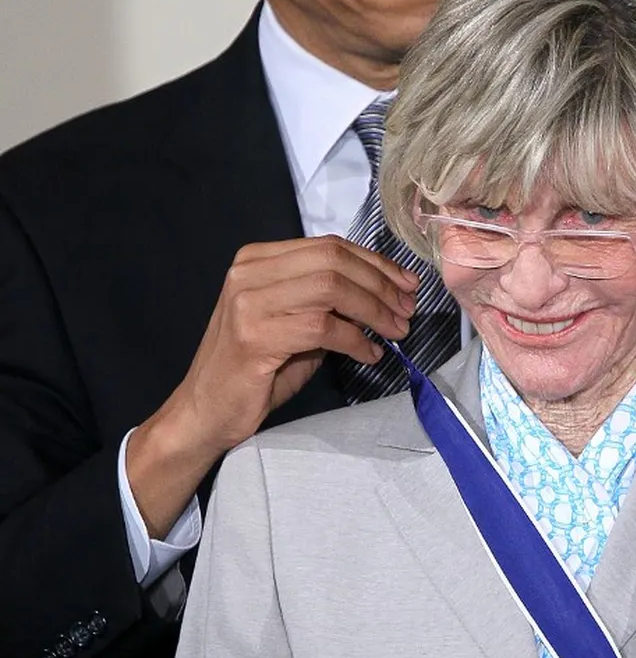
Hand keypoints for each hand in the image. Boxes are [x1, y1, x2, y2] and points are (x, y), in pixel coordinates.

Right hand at [127, 236, 418, 534]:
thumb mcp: (294, 324)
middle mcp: (249, 272)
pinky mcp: (255, 336)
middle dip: (381, 284)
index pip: (329, 246)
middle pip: (334, 261)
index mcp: (257, 260)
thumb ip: (329, 302)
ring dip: (374, 310)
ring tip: (396, 331)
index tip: (406, 283)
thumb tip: (385, 293)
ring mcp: (249, 302)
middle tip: (407, 309)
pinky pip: (322, 328)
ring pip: (331, 289)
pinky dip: (355, 340)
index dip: (375, 263)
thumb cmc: (254, 371)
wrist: (205, 411)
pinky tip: (370, 354)